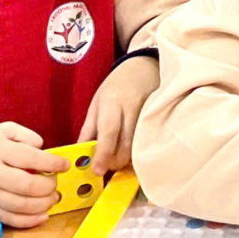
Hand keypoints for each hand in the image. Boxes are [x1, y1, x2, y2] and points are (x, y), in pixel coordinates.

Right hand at [0, 122, 60, 228]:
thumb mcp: (2, 130)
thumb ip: (26, 135)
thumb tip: (44, 150)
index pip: (29, 158)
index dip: (52, 163)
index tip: (64, 165)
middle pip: (25, 186)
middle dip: (48, 186)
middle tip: (55, 183)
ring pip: (18, 206)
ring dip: (42, 205)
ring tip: (52, 198)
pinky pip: (8, 219)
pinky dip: (29, 221)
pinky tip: (43, 215)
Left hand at [78, 54, 158, 174]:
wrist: (144, 67)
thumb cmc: (116, 86)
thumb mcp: (97, 103)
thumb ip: (89, 129)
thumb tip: (80, 153)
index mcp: (112, 103)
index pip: (109, 132)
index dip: (103, 154)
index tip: (97, 170)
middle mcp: (132, 108)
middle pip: (126, 143)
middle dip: (115, 162)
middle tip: (107, 168)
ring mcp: (148, 113)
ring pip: (139, 146)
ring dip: (128, 160)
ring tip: (118, 160)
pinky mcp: (159, 117)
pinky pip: (148, 141)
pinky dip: (139, 152)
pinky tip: (132, 153)